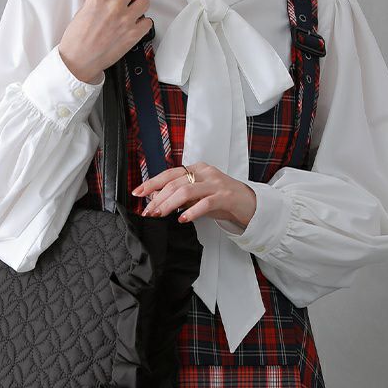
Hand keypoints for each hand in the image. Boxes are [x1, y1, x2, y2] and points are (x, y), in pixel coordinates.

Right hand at [58, 0, 153, 83]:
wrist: (78, 61)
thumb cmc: (76, 41)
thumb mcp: (80, 13)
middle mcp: (113, 6)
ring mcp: (125, 20)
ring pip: (144, 2)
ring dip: (139, 6)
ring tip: (133, 11)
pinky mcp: (133, 34)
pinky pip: (148, 22)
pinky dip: (143, 24)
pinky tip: (136, 26)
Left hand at [132, 163, 256, 226]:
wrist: (249, 203)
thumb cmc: (221, 199)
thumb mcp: (198, 195)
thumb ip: (180, 194)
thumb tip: (156, 197)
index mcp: (197, 169)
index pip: (169, 174)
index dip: (151, 183)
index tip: (137, 193)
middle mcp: (205, 173)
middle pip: (174, 183)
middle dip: (157, 199)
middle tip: (148, 211)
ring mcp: (215, 183)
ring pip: (186, 191)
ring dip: (169, 204)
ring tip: (160, 214)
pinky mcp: (225, 196)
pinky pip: (204, 202)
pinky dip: (191, 211)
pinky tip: (183, 219)